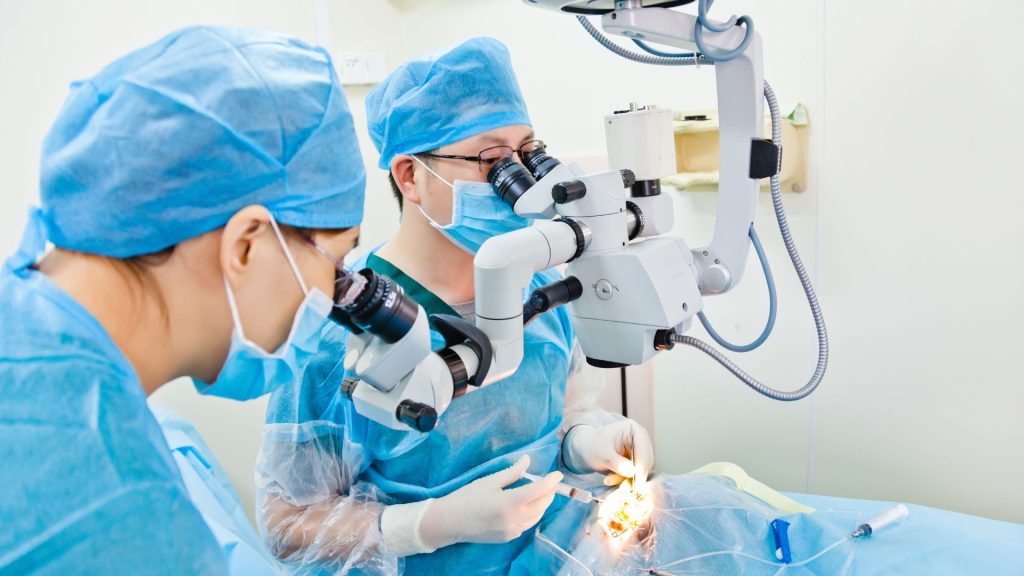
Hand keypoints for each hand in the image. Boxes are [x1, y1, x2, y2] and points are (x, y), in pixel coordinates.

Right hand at [418, 455, 561, 548]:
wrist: (451, 522)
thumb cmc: (467, 497)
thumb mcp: (490, 481)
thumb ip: (512, 472)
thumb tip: (527, 460)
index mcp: (510, 502)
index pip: (540, 490)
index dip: (551, 481)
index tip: (558, 474)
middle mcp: (515, 519)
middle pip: (542, 504)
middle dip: (549, 492)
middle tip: (550, 482)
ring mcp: (513, 531)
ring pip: (537, 516)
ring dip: (542, 504)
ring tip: (541, 493)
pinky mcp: (508, 538)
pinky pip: (527, 524)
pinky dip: (532, 514)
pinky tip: (527, 506)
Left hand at [563, 419, 654, 485]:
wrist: (587, 449)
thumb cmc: (593, 447)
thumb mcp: (602, 455)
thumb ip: (618, 463)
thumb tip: (633, 472)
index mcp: (633, 430)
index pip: (642, 449)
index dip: (641, 465)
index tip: (637, 481)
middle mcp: (641, 439)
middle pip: (646, 461)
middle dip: (634, 475)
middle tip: (622, 487)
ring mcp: (640, 450)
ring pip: (642, 470)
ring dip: (628, 479)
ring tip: (609, 480)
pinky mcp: (638, 461)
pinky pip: (636, 474)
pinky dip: (625, 479)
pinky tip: (611, 479)